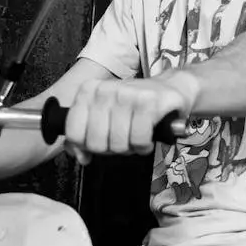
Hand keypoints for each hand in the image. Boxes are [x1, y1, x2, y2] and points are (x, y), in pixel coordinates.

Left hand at [64, 71, 198, 164]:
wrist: (172, 88)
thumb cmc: (135, 106)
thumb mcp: (105, 117)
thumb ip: (85, 138)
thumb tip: (81, 157)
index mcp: (88, 91)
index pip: (73, 132)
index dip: (86, 146)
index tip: (101, 141)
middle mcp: (105, 89)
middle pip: (95, 142)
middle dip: (111, 149)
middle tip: (122, 139)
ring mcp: (127, 94)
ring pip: (118, 143)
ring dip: (130, 148)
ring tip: (136, 137)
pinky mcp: (149, 102)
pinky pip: (139, 140)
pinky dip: (144, 146)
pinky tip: (147, 138)